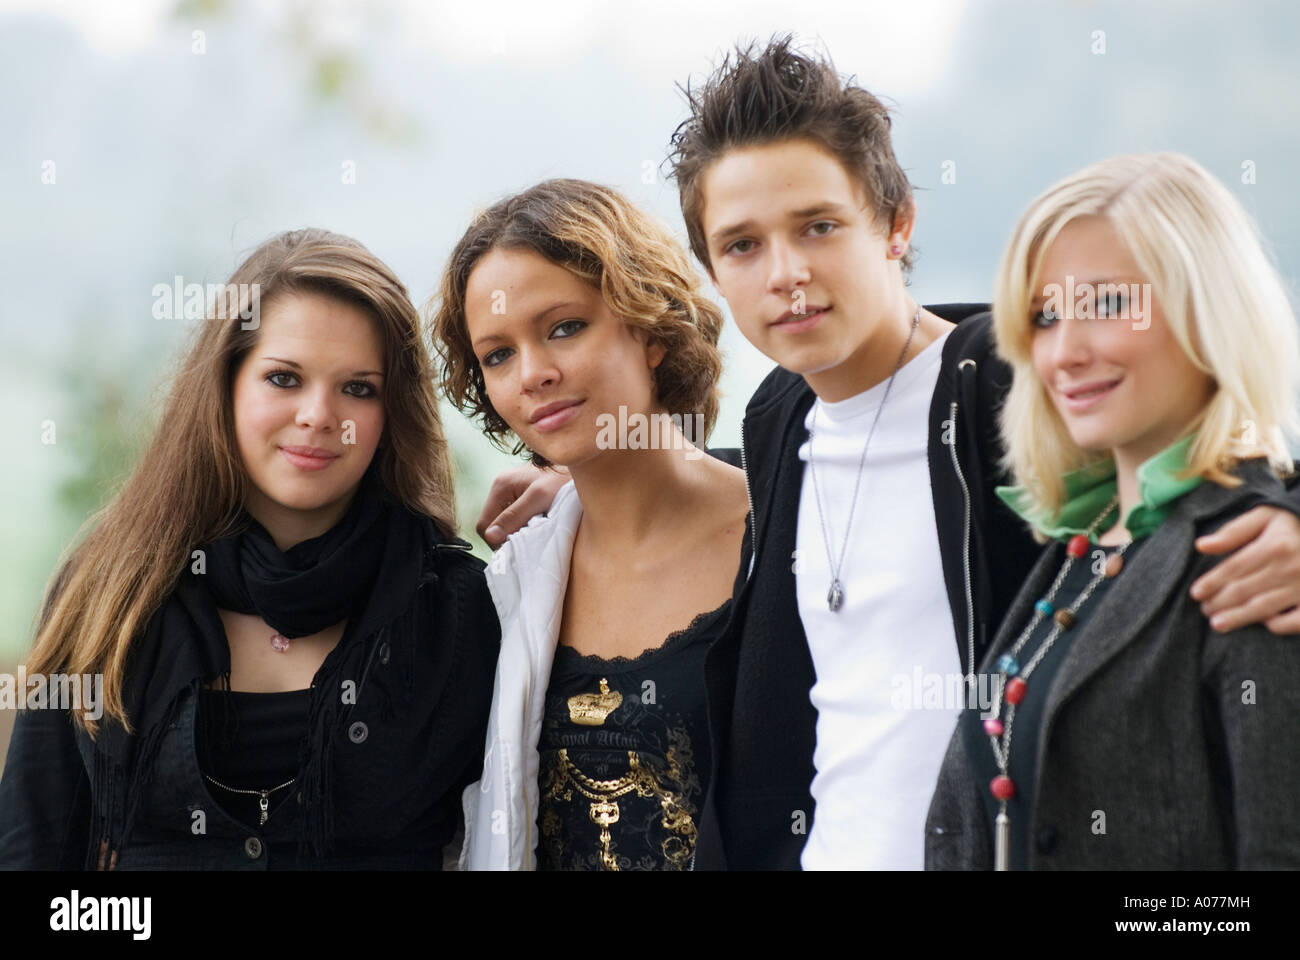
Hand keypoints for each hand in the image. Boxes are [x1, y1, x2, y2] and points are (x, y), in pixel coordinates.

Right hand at [476, 465, 569, 548]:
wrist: (583, 468)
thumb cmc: (563, 479)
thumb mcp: (538, 498)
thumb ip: (513, 516)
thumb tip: (490, 536)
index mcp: (500, 485)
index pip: (484, 525)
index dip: (497, 540)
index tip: (517, 547)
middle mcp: (502, 488)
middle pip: (493, 525)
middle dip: (507, 535)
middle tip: (529, 539)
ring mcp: (512, 492)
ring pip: (505, 523)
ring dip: (517, 531)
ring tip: (536, 530)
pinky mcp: (523, 497)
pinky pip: (515, 519)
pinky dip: (525, 525)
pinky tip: (539, 524)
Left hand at [1191, 505, 1299, 633]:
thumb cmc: (1294, 522)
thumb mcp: (1265, 516)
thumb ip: (1233, 532)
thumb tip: (1200, 545)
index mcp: (1274, 545)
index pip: (1233, 568)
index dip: (1211, 582)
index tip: (1195, 593)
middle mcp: (1290, 567)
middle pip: (1244, 590)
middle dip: (1219, 602)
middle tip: (1204, 610)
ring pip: (1264, 607)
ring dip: (1238, 617)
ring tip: (1217, 624)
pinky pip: (1297, 620)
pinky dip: (1281, 625)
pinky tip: (1265, 624)